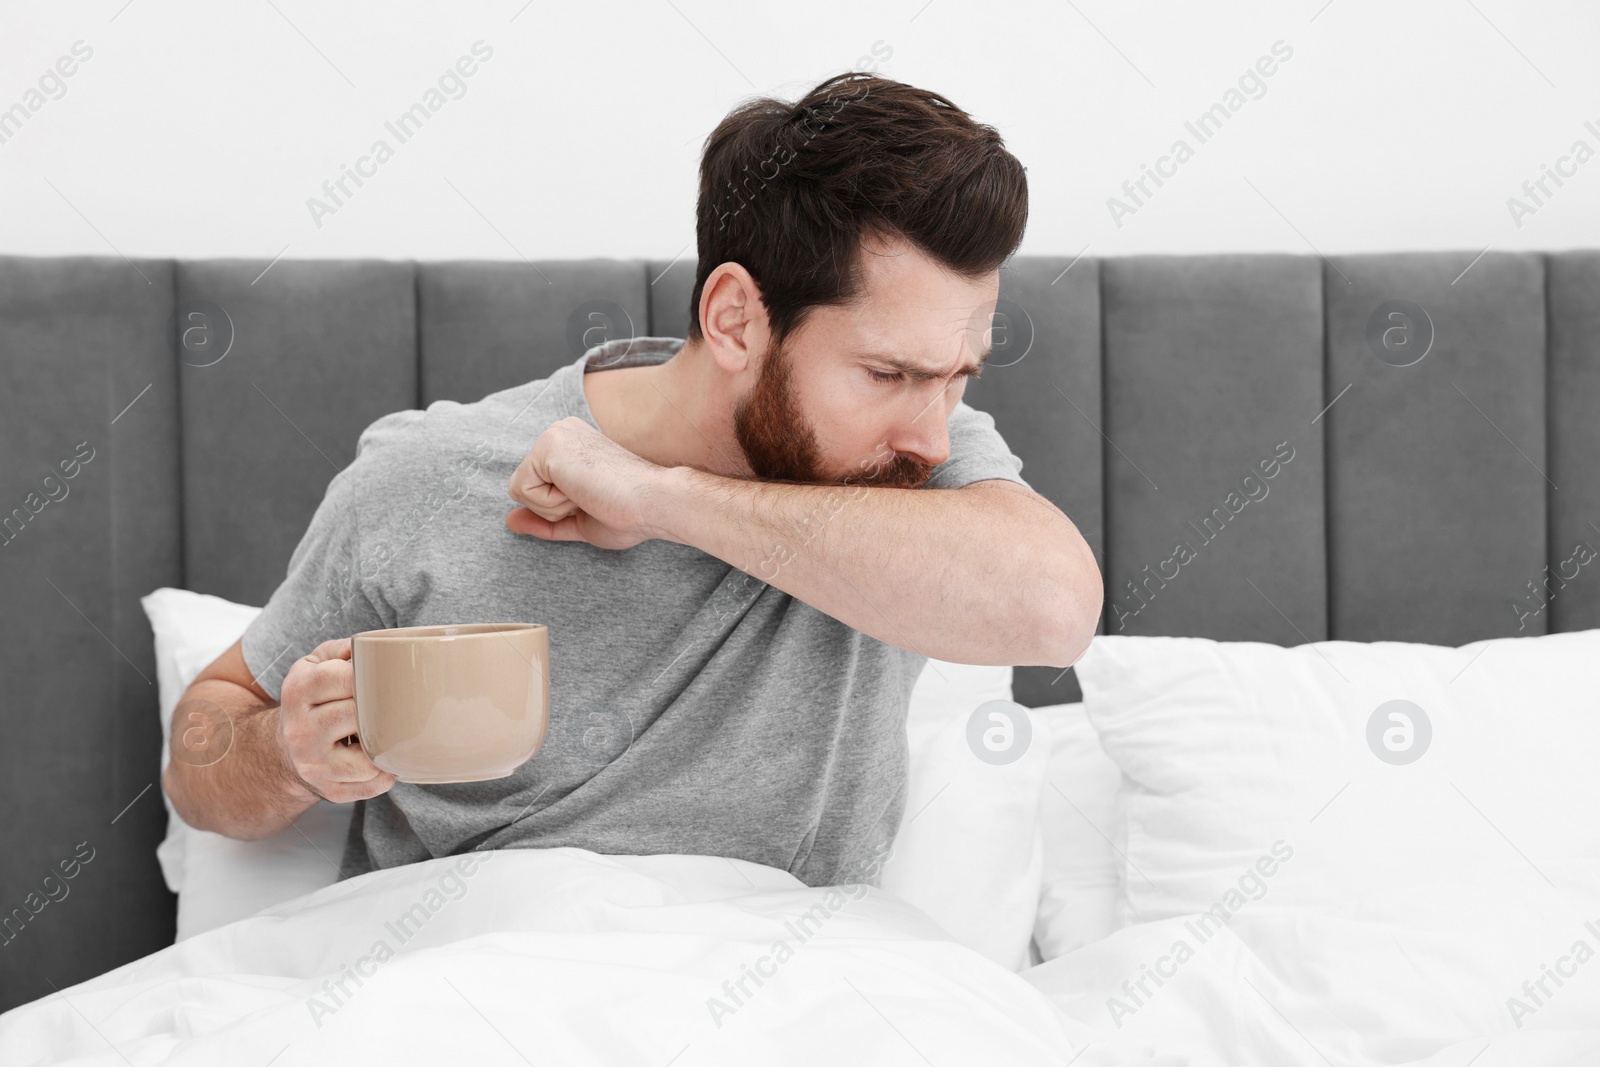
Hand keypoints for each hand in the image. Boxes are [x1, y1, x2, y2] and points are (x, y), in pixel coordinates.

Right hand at [276, 637, 396, 803]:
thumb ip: (343, 650)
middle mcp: (300, 730)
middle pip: (357, 715)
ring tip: (389, 732)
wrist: (284, 750)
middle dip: (381, 709)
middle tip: (392, 705)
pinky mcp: (329, 790)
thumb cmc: (312, 700)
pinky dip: (387, 772)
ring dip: (387, 744)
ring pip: (369, 756)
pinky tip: (384, 757)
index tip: (383, 678)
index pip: (341, 678)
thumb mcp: (314, 665)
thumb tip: (378, 647)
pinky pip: (372, 784)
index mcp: (297, 691)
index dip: (369, 676)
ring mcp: (314, 764)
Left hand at [504, 415, 672, 549]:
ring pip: (519, 490)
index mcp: (569, 444)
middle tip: (592, 498)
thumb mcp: (578, 520)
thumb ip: (544, 519)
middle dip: (552, 507)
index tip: (595, 498)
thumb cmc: (629, 513)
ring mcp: (553, 436)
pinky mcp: (548, 446)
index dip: (559, 508)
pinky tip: (582, 491)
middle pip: (523, 487)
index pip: (535, 486)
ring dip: (552, 507)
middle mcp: (559, 432)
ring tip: (589, 493)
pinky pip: (521, 491)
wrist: (654, 504)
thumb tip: (509, 521)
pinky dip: (550, 505)